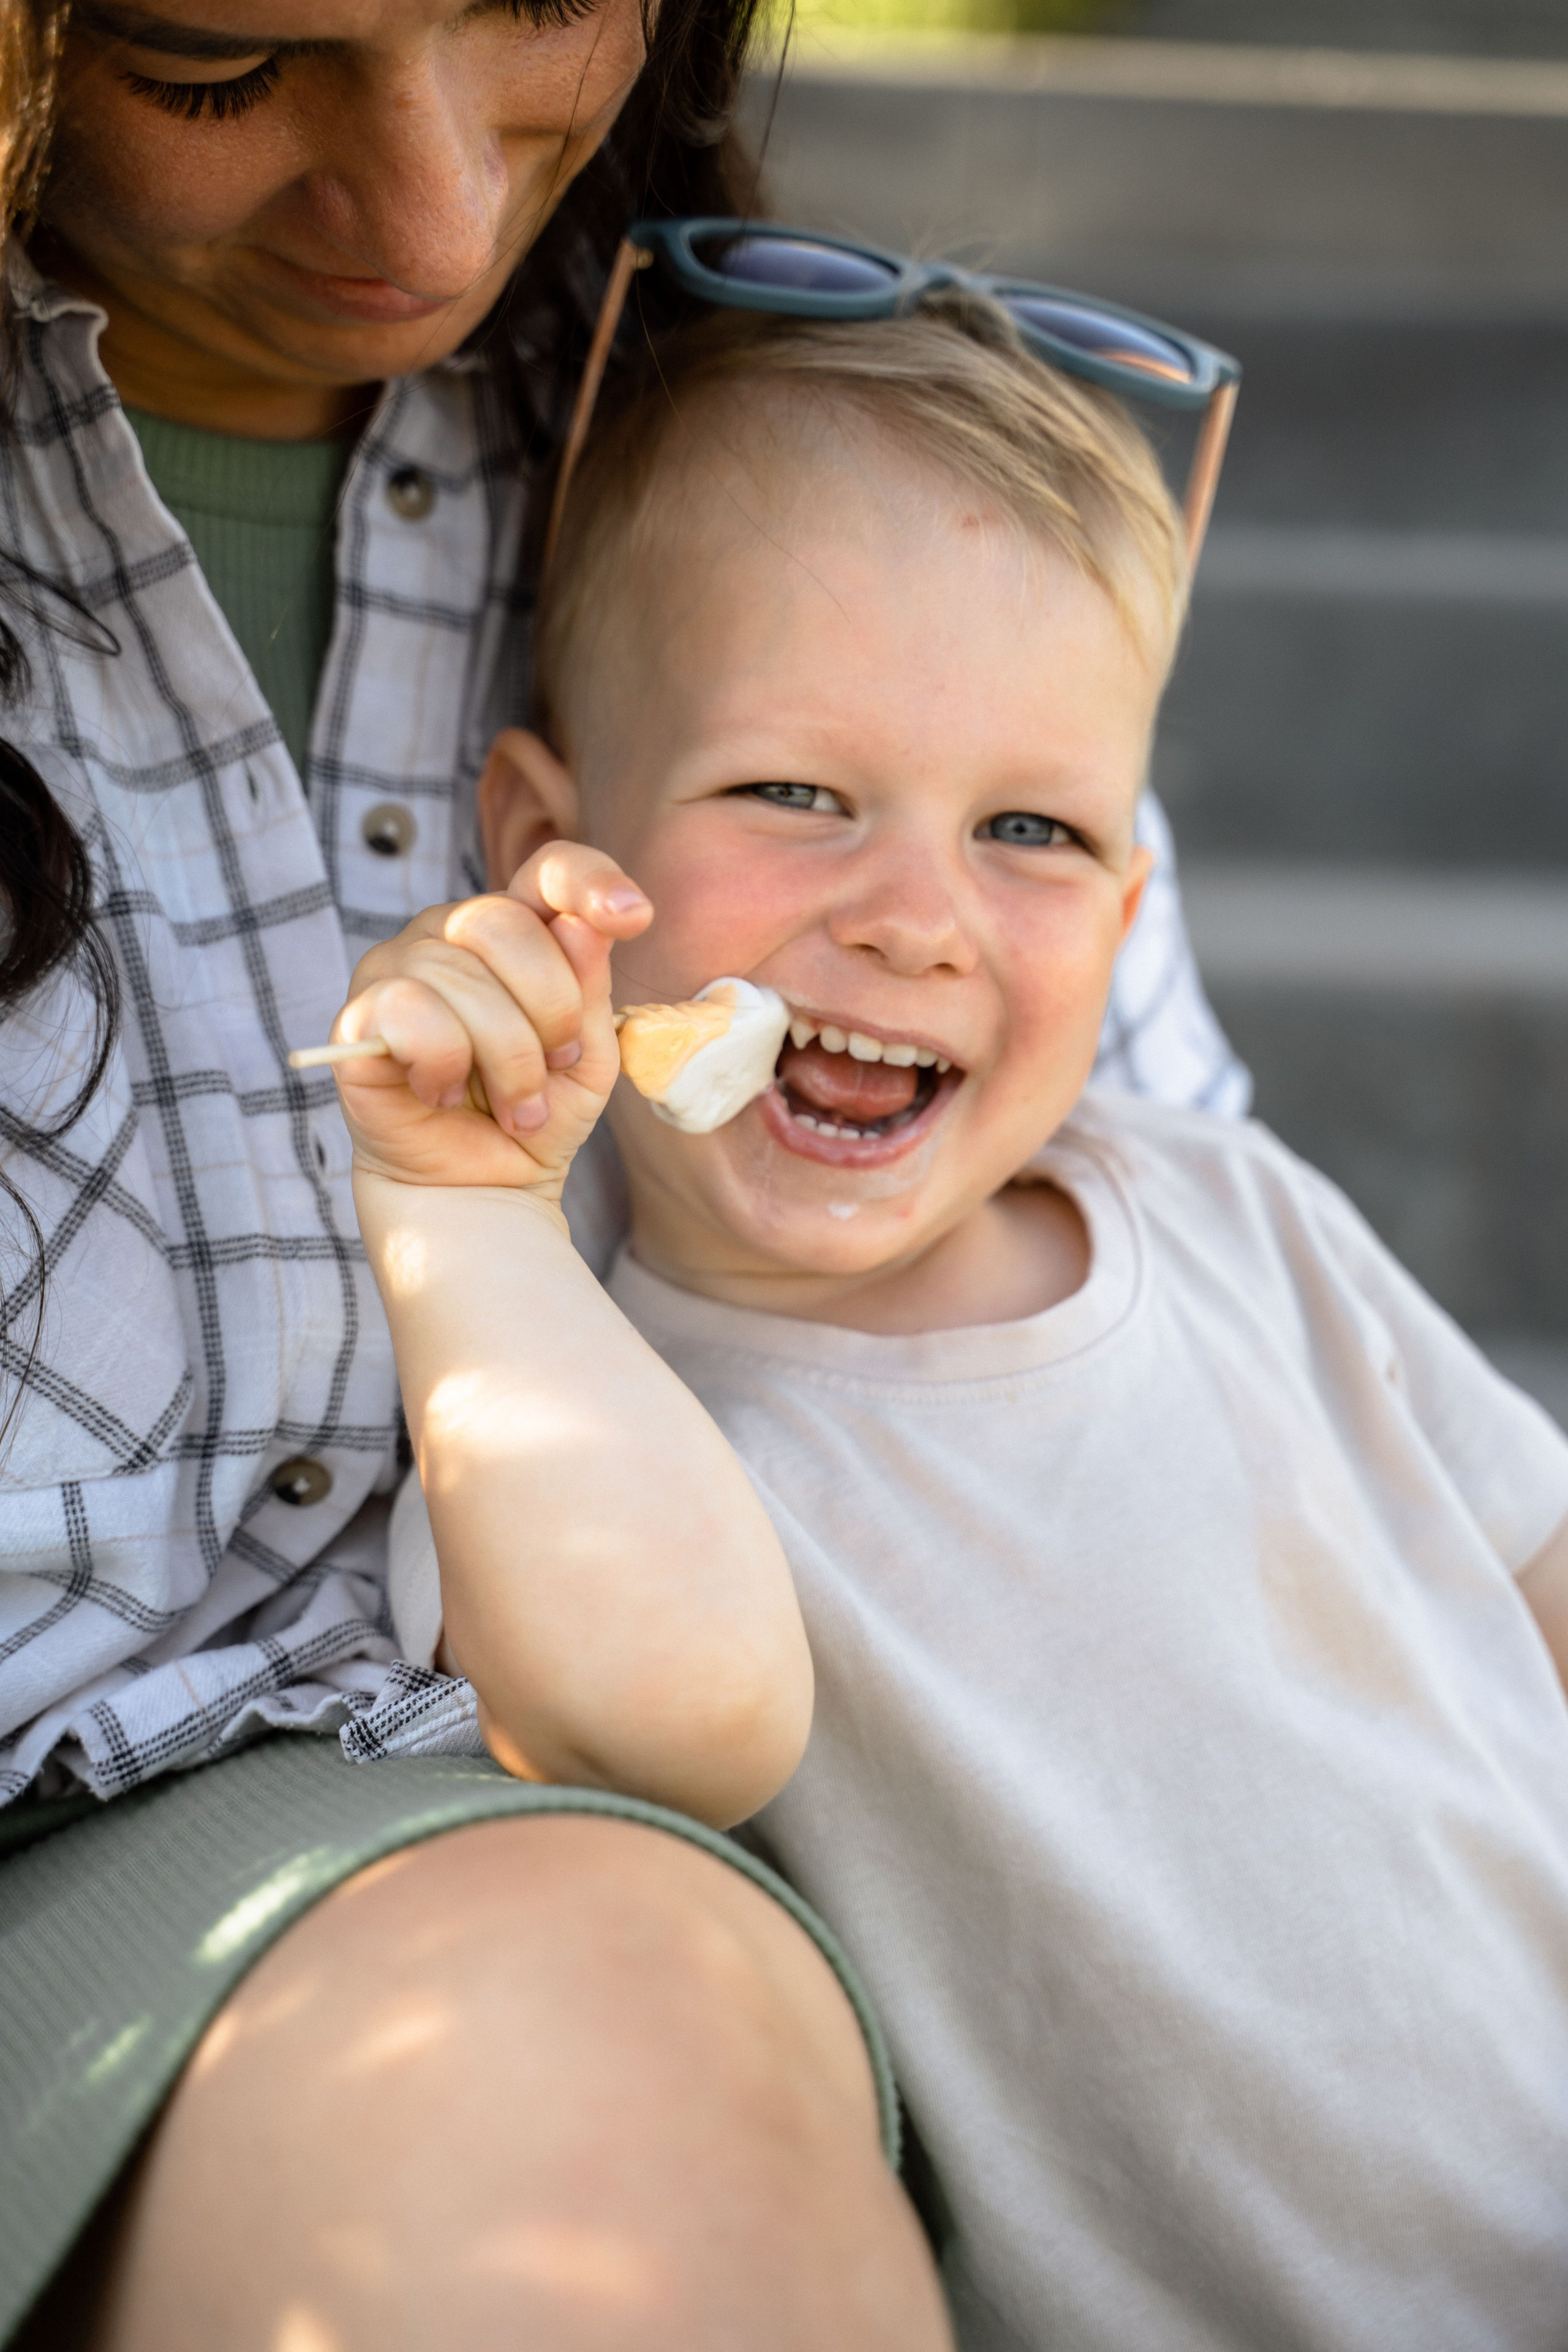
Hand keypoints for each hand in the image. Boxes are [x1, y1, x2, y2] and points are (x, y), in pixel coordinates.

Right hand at [330, 843, 651, 1198]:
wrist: (485, 1191)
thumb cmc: (536, 1115)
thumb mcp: (589, 1054)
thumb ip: (589, 986)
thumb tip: (586, 924)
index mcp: (516, 930)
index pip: (550, 870)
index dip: (591, 881)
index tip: (633, 917)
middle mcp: (450, 933)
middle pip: (504, 922)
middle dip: (550, 1008)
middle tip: (556, 1067)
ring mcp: (397, 968)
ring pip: (461, 978)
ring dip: (509, 1062)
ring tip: (516, 1108)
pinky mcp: (359, 1017)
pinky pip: (410, 1012)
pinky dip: (444, 1065)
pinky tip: (446, 1093)